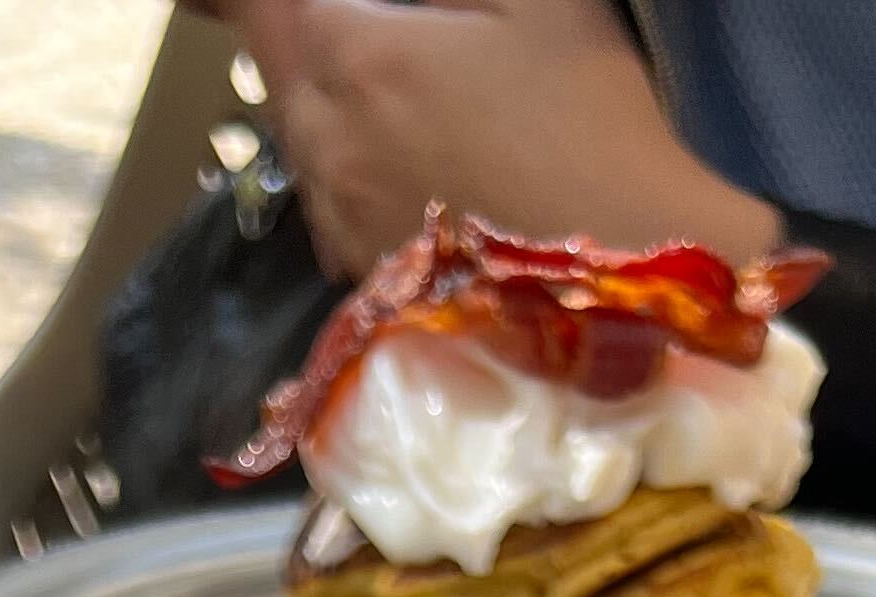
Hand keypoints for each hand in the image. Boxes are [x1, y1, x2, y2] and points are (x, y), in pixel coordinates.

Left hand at [223, 0, 778, 280]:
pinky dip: (350, 173)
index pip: (251, 6)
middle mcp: (325, 145)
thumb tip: (394, 8)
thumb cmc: (594, 129)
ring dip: (326, 109)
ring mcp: (337, 221)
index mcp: (355, 58)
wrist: (625, 288)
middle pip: (274, 71)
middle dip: (298, 39)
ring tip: (392, 97)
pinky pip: (329, 205)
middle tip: (345, 29)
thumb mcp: (537, 3)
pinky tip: (408, 165)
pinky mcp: (363, 278)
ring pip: (299, 142)